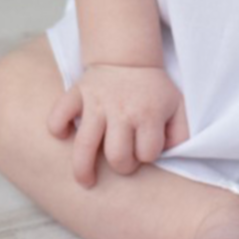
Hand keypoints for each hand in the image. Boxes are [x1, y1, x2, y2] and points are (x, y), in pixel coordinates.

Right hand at [47, 63, 188, 187]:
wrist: (128, 58)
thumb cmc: (153, 90)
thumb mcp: (178, 107)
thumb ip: (181, 134)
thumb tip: (167, 156)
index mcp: (148, 114)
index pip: (148, 154)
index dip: (147, 155)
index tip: (145, 147)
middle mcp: (122, 110)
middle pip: (117, 156)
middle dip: (122, 165)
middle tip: (122, 159)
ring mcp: (97, 102)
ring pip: (85, 145)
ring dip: (83, 169)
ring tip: (86, 181)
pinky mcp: (77, 93)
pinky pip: (59, 114)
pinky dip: (58, 128)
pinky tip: (65, 135)